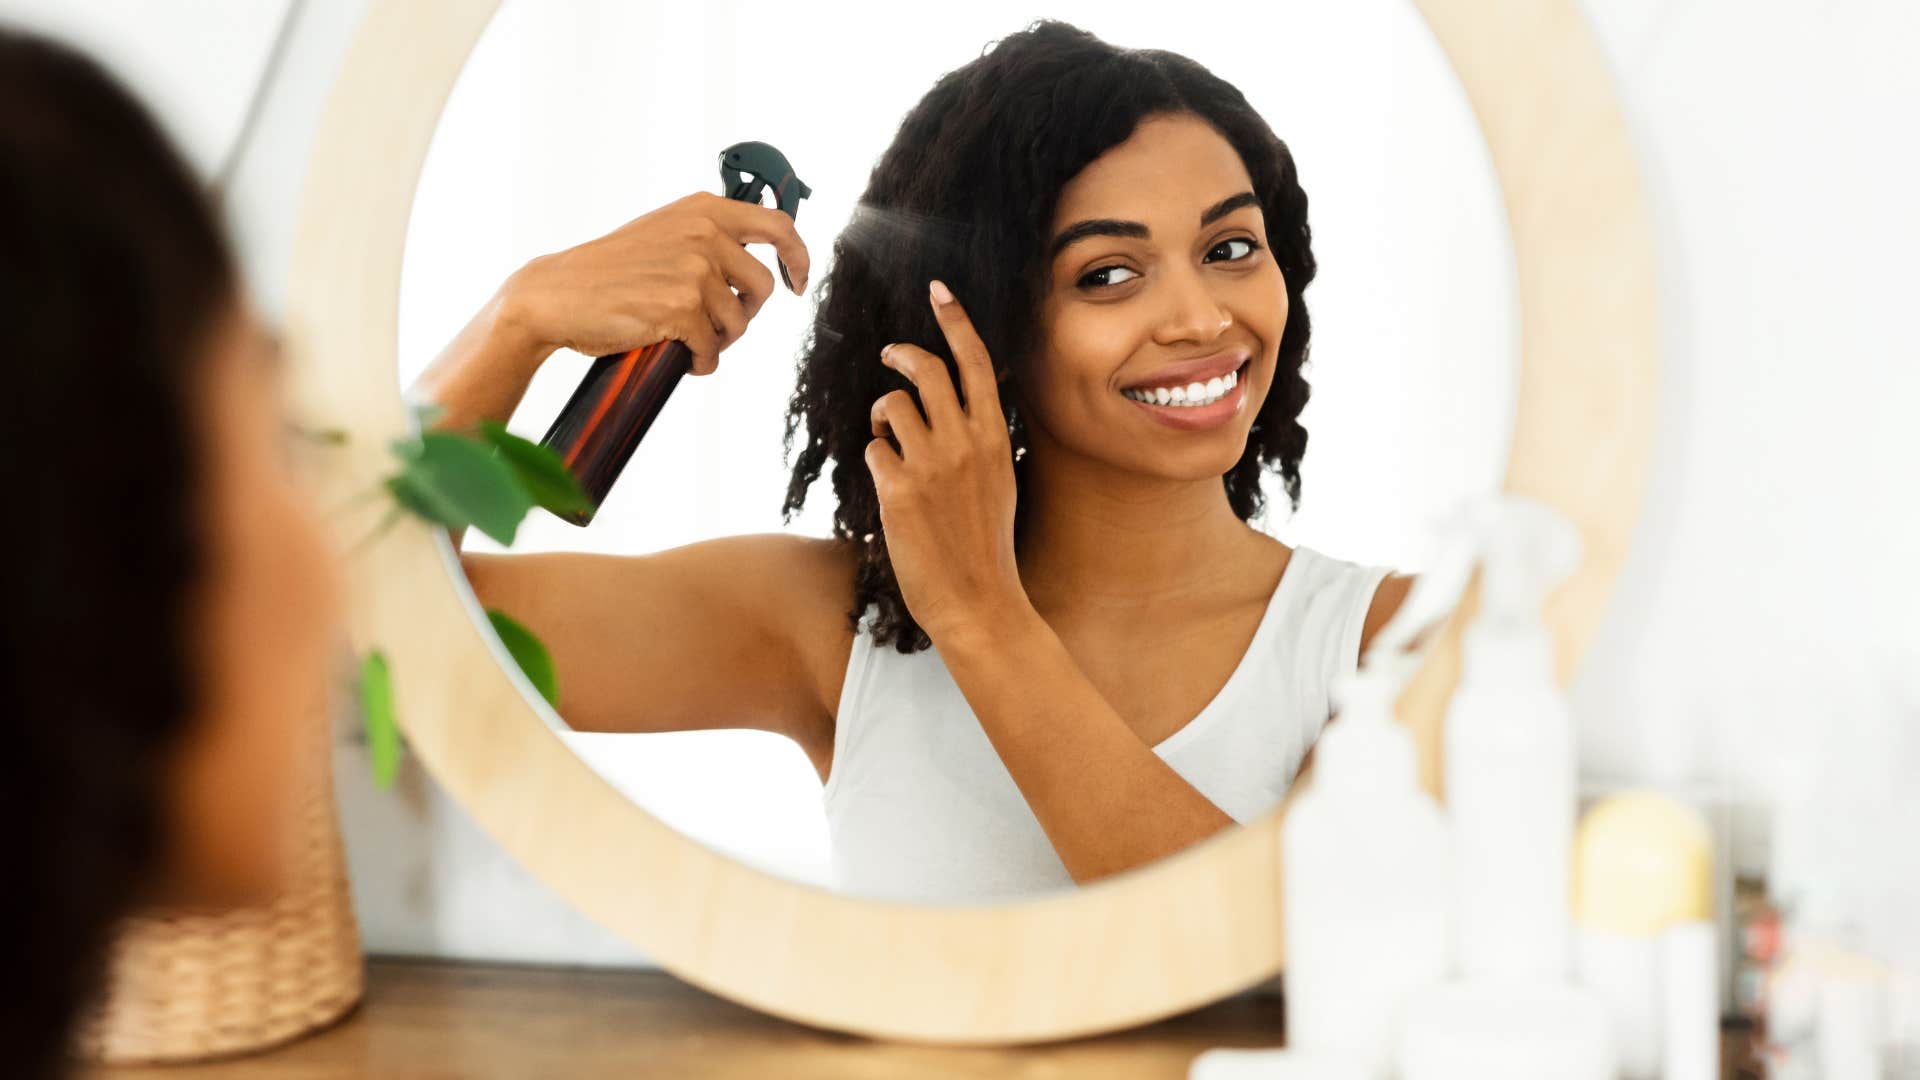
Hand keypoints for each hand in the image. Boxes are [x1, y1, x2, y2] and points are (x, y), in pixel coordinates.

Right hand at [499, 191, 811, 374]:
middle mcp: (704, 235)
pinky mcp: (681, 309)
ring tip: (688, 340)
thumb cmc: (608, 270)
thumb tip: (753, 256)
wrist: (557, 294)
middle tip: (718, 325)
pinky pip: (713, 349)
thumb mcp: (662, 232)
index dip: (797, 256)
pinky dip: (701, 362)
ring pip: (738, 323)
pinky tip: (682, 358)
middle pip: (763, 287)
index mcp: (703, 210)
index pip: (778, 225)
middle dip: (746, 314)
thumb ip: (705, 235)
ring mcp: (694, 271)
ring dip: (718, 340)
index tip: (796, 281)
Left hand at [866, 280, 1026, 643]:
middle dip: (903, 353)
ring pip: (891, 405)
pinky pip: (874, 449)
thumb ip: (979, 440)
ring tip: (890, 439)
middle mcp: (965, 442)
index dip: (956, 321)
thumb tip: (954, 406)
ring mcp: (931, 464)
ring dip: (883, 416)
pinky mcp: (898, 489)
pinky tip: (889, 485)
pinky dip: (876, 459)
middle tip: (891, 352)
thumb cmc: (986, 544)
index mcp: (994, 438)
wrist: (977, 600)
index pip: (976, 363)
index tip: (939, 291)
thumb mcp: (999, 482)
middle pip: (927, 369)